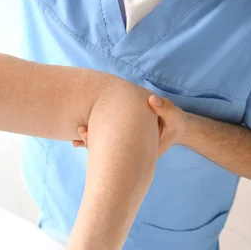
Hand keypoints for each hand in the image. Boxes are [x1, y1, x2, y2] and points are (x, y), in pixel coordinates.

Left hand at [72, 95, 187, 155]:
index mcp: (141, 147)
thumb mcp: (174, 116)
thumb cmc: (175, 123)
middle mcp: (131, 149)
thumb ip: (164, 107)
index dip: (99, 142)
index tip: (84, 133)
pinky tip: (81, 136)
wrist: (175, 128)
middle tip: (79, 132)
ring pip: (106, 148)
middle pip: (108, 150)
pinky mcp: (125, 140)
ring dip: (92, 143)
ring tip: (75, 139)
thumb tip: (152, 99)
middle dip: (92, 143)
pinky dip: (96, 138)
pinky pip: (109, 141)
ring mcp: (127, 146)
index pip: (117, 148)